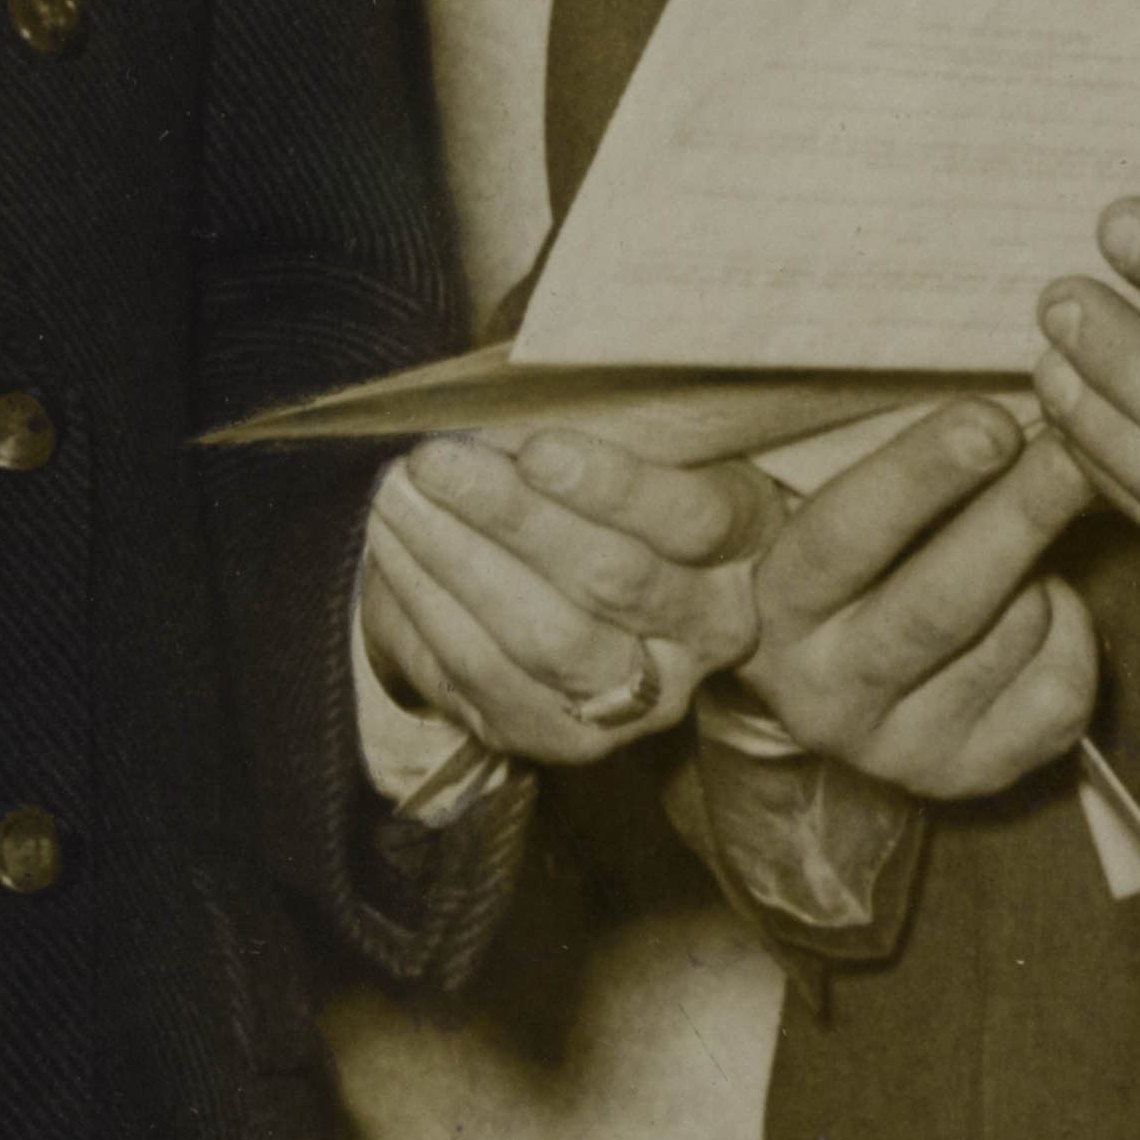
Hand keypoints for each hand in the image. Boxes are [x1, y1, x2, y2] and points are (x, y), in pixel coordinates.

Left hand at [362, 428, 774, 768]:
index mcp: (746, 538)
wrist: (593, 582)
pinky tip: (393, 554)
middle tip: (433, 460)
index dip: (614, 486)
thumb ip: (596, 418)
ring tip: (396, 498)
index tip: (536, 447)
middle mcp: (709, 630)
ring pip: (547, 641)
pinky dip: (429, 614)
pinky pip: (489, 683)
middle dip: (511, 517)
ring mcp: (644, 697)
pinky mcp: (570, 737)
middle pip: (612, 579)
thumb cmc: (614, 482)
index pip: (693, 517)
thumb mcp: (637, 435)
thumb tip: (506, 402)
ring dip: (455, 564)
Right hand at [724, 392, 1105, 801]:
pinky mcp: (964, 779)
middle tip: (1077, 450)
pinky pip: (1058, 696)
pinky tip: (1042, 603)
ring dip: (1044, 569)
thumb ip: (855, 454)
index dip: (923, 476)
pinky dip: (1074, 633)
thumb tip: (990, 391)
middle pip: (940, 604)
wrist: (827, 680)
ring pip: (1011, 640)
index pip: (844, 538)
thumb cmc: (843, 549)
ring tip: (1029, 526)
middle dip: (1018, 516)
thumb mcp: (815, 502)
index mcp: (770, 607)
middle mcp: (821, 692)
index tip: (994, 420)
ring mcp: (894, 748)